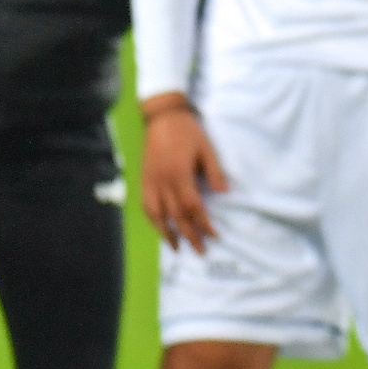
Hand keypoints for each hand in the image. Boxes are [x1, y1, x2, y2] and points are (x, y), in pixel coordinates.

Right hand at [140, 96, 227, 254]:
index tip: (213, 235)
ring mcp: (150, 182)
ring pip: (157, 215)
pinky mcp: (143, 181)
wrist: (162, 118)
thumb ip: (214, 171)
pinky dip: (154, 220)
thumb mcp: (206, 148)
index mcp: (179, 174)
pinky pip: (146, 206)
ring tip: (178, 247)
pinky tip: (162, 228)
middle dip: (189, 235)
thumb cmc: (188, 132)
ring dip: (168, 233)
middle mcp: (162, 182)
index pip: (192, 206)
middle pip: (176, 215)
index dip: (203, 223)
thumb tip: (224, 193)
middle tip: (201, 250)